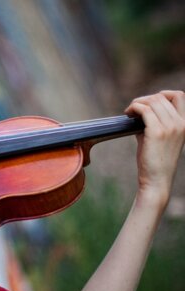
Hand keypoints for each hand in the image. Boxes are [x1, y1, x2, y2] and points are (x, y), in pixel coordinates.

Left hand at [124, 90, 184, 204]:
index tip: (148, 103)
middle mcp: (181, 123)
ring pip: (152, 101)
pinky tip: (128, 115)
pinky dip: (134, 108)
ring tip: (129, 112)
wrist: (156, 180)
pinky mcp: (156, 132)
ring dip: (137, 103)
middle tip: (133, 110)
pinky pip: (144, 110)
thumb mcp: (159, 138)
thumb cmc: (155, 161)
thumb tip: (139, 112)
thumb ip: (154, 123)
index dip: (162, 94)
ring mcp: (170, 127)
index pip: (179, 95)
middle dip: (144, 99)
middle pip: (162, 97)